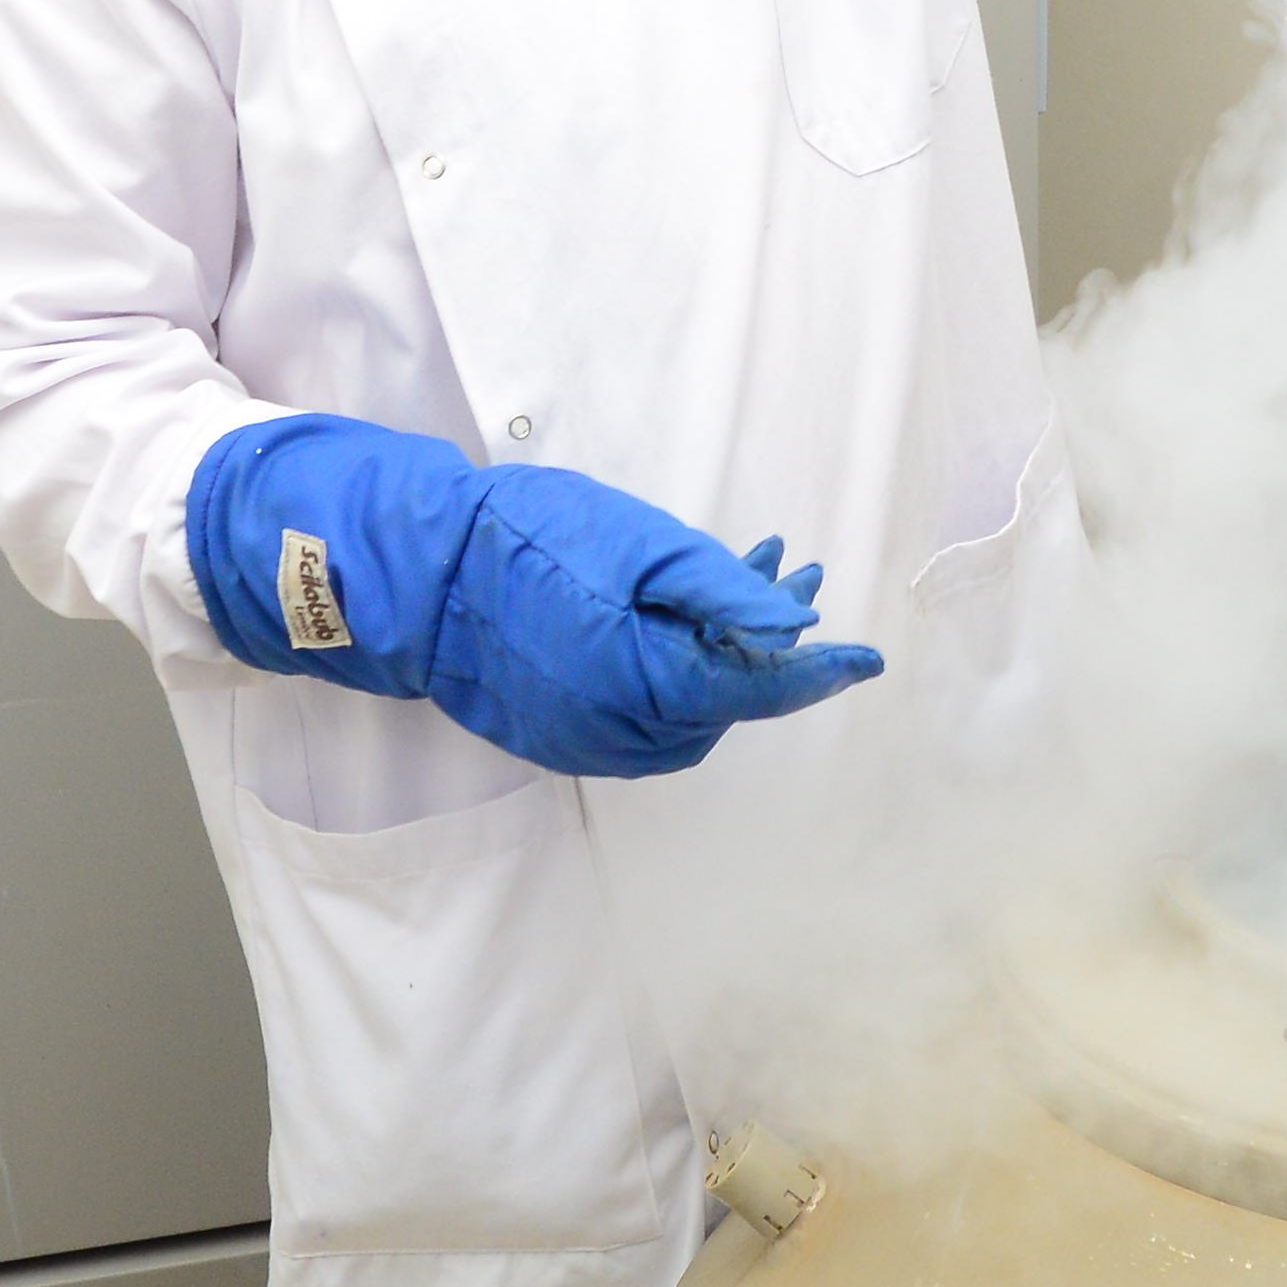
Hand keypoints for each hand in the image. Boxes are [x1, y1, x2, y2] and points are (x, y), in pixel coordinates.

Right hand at [185, 414, 886, 778]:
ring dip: (725, 649)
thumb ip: (722, 593)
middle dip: (769, 644)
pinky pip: (643, 708)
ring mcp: (587, 740)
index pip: (758, 690)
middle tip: (797, 571)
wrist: (418, 576)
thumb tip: (795, 627)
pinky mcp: (561, 730)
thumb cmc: (526, 546)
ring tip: (752, 572)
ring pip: (688, 706)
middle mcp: (624, 734)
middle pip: (726, 701)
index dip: (819, 674)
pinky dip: (678, 666)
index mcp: (650, 687)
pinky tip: (682, 615)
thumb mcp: (640, 547)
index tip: (868, 659)